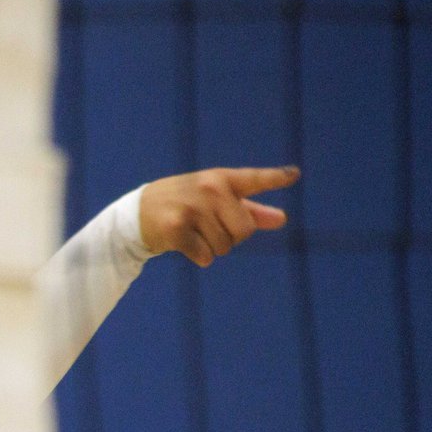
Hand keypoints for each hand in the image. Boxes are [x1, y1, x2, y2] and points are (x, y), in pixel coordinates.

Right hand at [139, 165, 299, 267]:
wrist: (137, 214)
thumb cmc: (184, 205)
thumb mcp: (215, 201)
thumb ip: (250, 210)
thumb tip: (282, 219)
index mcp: (221, 179)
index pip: (253, 179)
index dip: (275, 178)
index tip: (294, 175)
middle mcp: (209, 189)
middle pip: (244, 230)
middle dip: (233, 238)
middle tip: (210, 228)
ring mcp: (192, 207)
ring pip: (224, 246)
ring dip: (212, 248)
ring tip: (193, 233)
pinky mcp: (176, 228)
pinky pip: (206, 256)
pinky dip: (199, 256)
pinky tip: (184, 244)